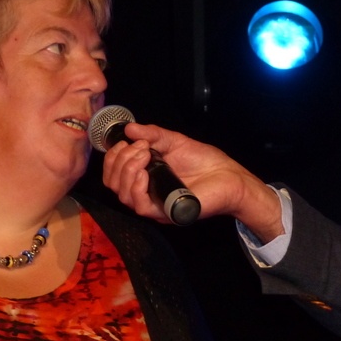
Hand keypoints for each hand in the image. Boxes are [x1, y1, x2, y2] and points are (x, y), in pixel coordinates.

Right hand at [100, 121, 283, 239]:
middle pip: (114, 184)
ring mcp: (155, 204)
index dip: (113, 157)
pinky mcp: (166, 212)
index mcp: (144, 177)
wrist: (228, 175)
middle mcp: (146, 193)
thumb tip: (129, 128)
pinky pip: (140, 206)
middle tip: (140, 147)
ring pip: (123, 195)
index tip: (125, 141)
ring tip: (145, 154)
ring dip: (128, 170)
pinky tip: (145, 172)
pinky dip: (137, 186)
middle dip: (120, 160)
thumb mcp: (174, 141)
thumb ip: (152, 134)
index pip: (113, 174)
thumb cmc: (204, 161)